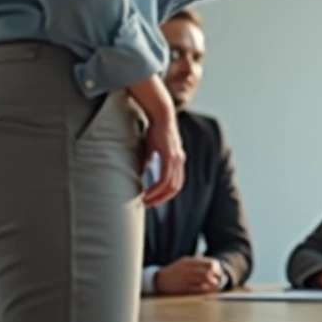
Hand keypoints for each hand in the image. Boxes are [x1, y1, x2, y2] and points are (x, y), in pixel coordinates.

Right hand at [128, 75, 183, 207]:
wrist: (160, 115)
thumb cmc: (154, 130)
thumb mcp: (151, 150)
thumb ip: (150, 161)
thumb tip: (142, 172)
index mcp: (178, 160)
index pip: (176, 183)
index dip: (165, 194)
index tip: (151, 199)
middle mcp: (180, 161)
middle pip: (176, 188)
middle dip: (162, 199)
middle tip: (148, 205)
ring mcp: (177, 159)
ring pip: (171, 186)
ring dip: (158, 197)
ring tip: (145, 202)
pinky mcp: (170, 157)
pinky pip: (165, 179)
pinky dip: (156, 189)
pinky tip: (146, 193)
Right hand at [155, 257, 223, 294]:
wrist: (159, 279)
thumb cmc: (176, 271)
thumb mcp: (185, 262)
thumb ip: (198, 263)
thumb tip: (215, 268)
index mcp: (189, 261)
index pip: (210, 263)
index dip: (218, 269)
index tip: (219, 274)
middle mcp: (188, 269)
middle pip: (209, 272)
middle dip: (217, 277)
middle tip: (219, 281)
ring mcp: (185, 278)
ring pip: (205, 280)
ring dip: (212, 284)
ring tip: (214, 287)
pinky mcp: (183, 288)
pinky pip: (198, 289)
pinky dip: (205, 290)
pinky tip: (207, 291)